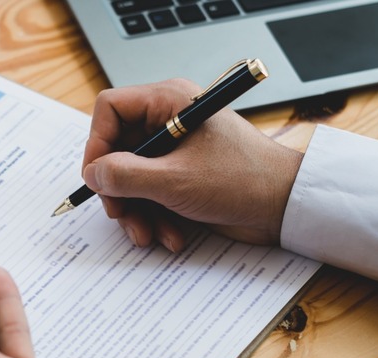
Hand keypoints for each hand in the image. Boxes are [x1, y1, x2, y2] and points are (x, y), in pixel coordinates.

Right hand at [82, 79, 303, 250]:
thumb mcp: (174, 181)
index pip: (110, 109)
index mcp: (169, 102)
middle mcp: (169, 120)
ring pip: (131, 177)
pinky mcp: (181, 175)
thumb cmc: (242, 181)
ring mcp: (174, 150)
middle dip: (118, 190)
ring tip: (149, 235)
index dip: (97, 143)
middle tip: (121, 214)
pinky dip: (155, 217)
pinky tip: (171, 235)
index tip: (97, 177)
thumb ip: (124, 176)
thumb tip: (92, 173)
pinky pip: (150, 193)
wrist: (285, 207)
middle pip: (117, 149)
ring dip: (136, 212)